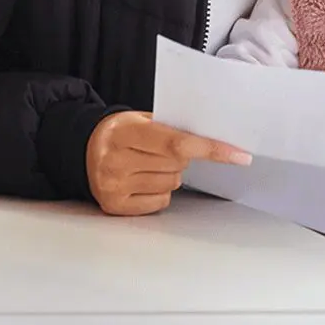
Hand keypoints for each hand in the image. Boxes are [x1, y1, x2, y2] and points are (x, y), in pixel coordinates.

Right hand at [84, 111, 250, 216]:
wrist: (84, 150)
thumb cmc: (122, 132)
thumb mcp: (140, 119)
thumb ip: (172, 126)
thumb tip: (215, 136)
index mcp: (124, 132)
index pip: (177, 143)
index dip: (212, 149)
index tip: (239, 155)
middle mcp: (116, 160)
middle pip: (177, 165)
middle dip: (181, 158)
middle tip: (161, 150)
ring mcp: (114, 185)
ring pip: (172, 184)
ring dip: (171, 174)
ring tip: (148, 163)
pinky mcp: (115, 206)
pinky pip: (160, 201)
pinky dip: (160, 191)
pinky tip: (143, 179)